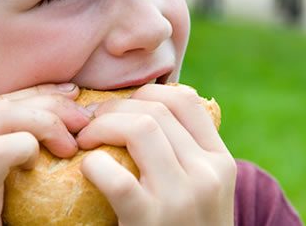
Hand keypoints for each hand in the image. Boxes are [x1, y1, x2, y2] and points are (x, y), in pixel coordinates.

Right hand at [0, 83, 89, 225]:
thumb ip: (11, 162)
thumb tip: (63, 135)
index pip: (0, 103)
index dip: (41, 95)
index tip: (75, 99)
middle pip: (3, 103)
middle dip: (51, 102)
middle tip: (85, 118)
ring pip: (2, 115)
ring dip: (47, 121)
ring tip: (72, 144)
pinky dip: (28, 146)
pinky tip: (40, 163)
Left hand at [77, 84, 235, 225]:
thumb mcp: (204, 191)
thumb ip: (188, 154)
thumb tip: (151, 107)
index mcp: (221, 162)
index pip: (185, 100)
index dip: (146, 93)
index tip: (121, 107)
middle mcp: (207, 174)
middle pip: (156, 109)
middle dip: (114, 107)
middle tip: (90, 122)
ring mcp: (182, 197)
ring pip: (139, 127)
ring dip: (101, 126)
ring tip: (84, 140)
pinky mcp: (149, 221)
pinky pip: (115, 175)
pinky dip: (93, 164)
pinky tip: (87, 169)